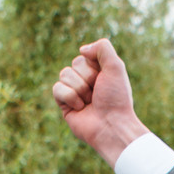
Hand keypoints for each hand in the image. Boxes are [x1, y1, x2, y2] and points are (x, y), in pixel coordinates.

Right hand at [51, 38, 147, 166]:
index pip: (85, 56)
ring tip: (89, 102)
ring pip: (64, 74)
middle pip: (75, 64)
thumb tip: (82, 50)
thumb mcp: (115, 66)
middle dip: (87, 78)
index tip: (104, 79)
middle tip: (97, 93)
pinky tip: (80, 108)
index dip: (94, 66)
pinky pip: (57, 89)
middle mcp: (86, 80)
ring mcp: (74, 92)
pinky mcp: (64, 104)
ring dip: (79, 88)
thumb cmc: (116, 98)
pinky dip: (69, 97)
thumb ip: (102, 47)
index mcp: (98, 71)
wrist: (111, 125)